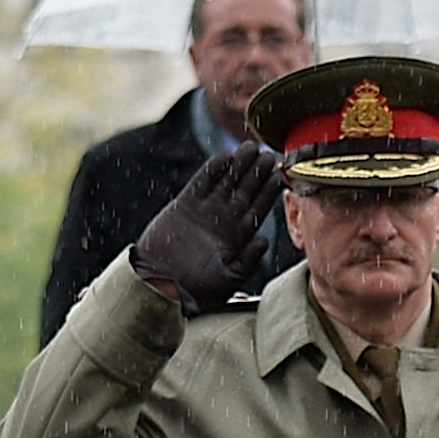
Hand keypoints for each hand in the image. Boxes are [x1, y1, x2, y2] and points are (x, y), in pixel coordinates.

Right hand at [130, 147, 281, 312]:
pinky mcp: (185, 205)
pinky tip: (225, 157)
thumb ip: (248, 260)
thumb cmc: (194, 289)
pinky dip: (213, 170)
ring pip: (226, 182)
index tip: (279, 176)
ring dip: (239, 165)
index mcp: (237, 237)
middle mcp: (223, 221)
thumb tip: (264, 239)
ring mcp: (204, 211)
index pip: (258, 208)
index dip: (268, 192)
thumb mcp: (228, 279)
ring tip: (251, 148)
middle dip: (257, 172)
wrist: (160, 284)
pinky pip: (202, 182)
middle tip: (268, 154)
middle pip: (245, 190)